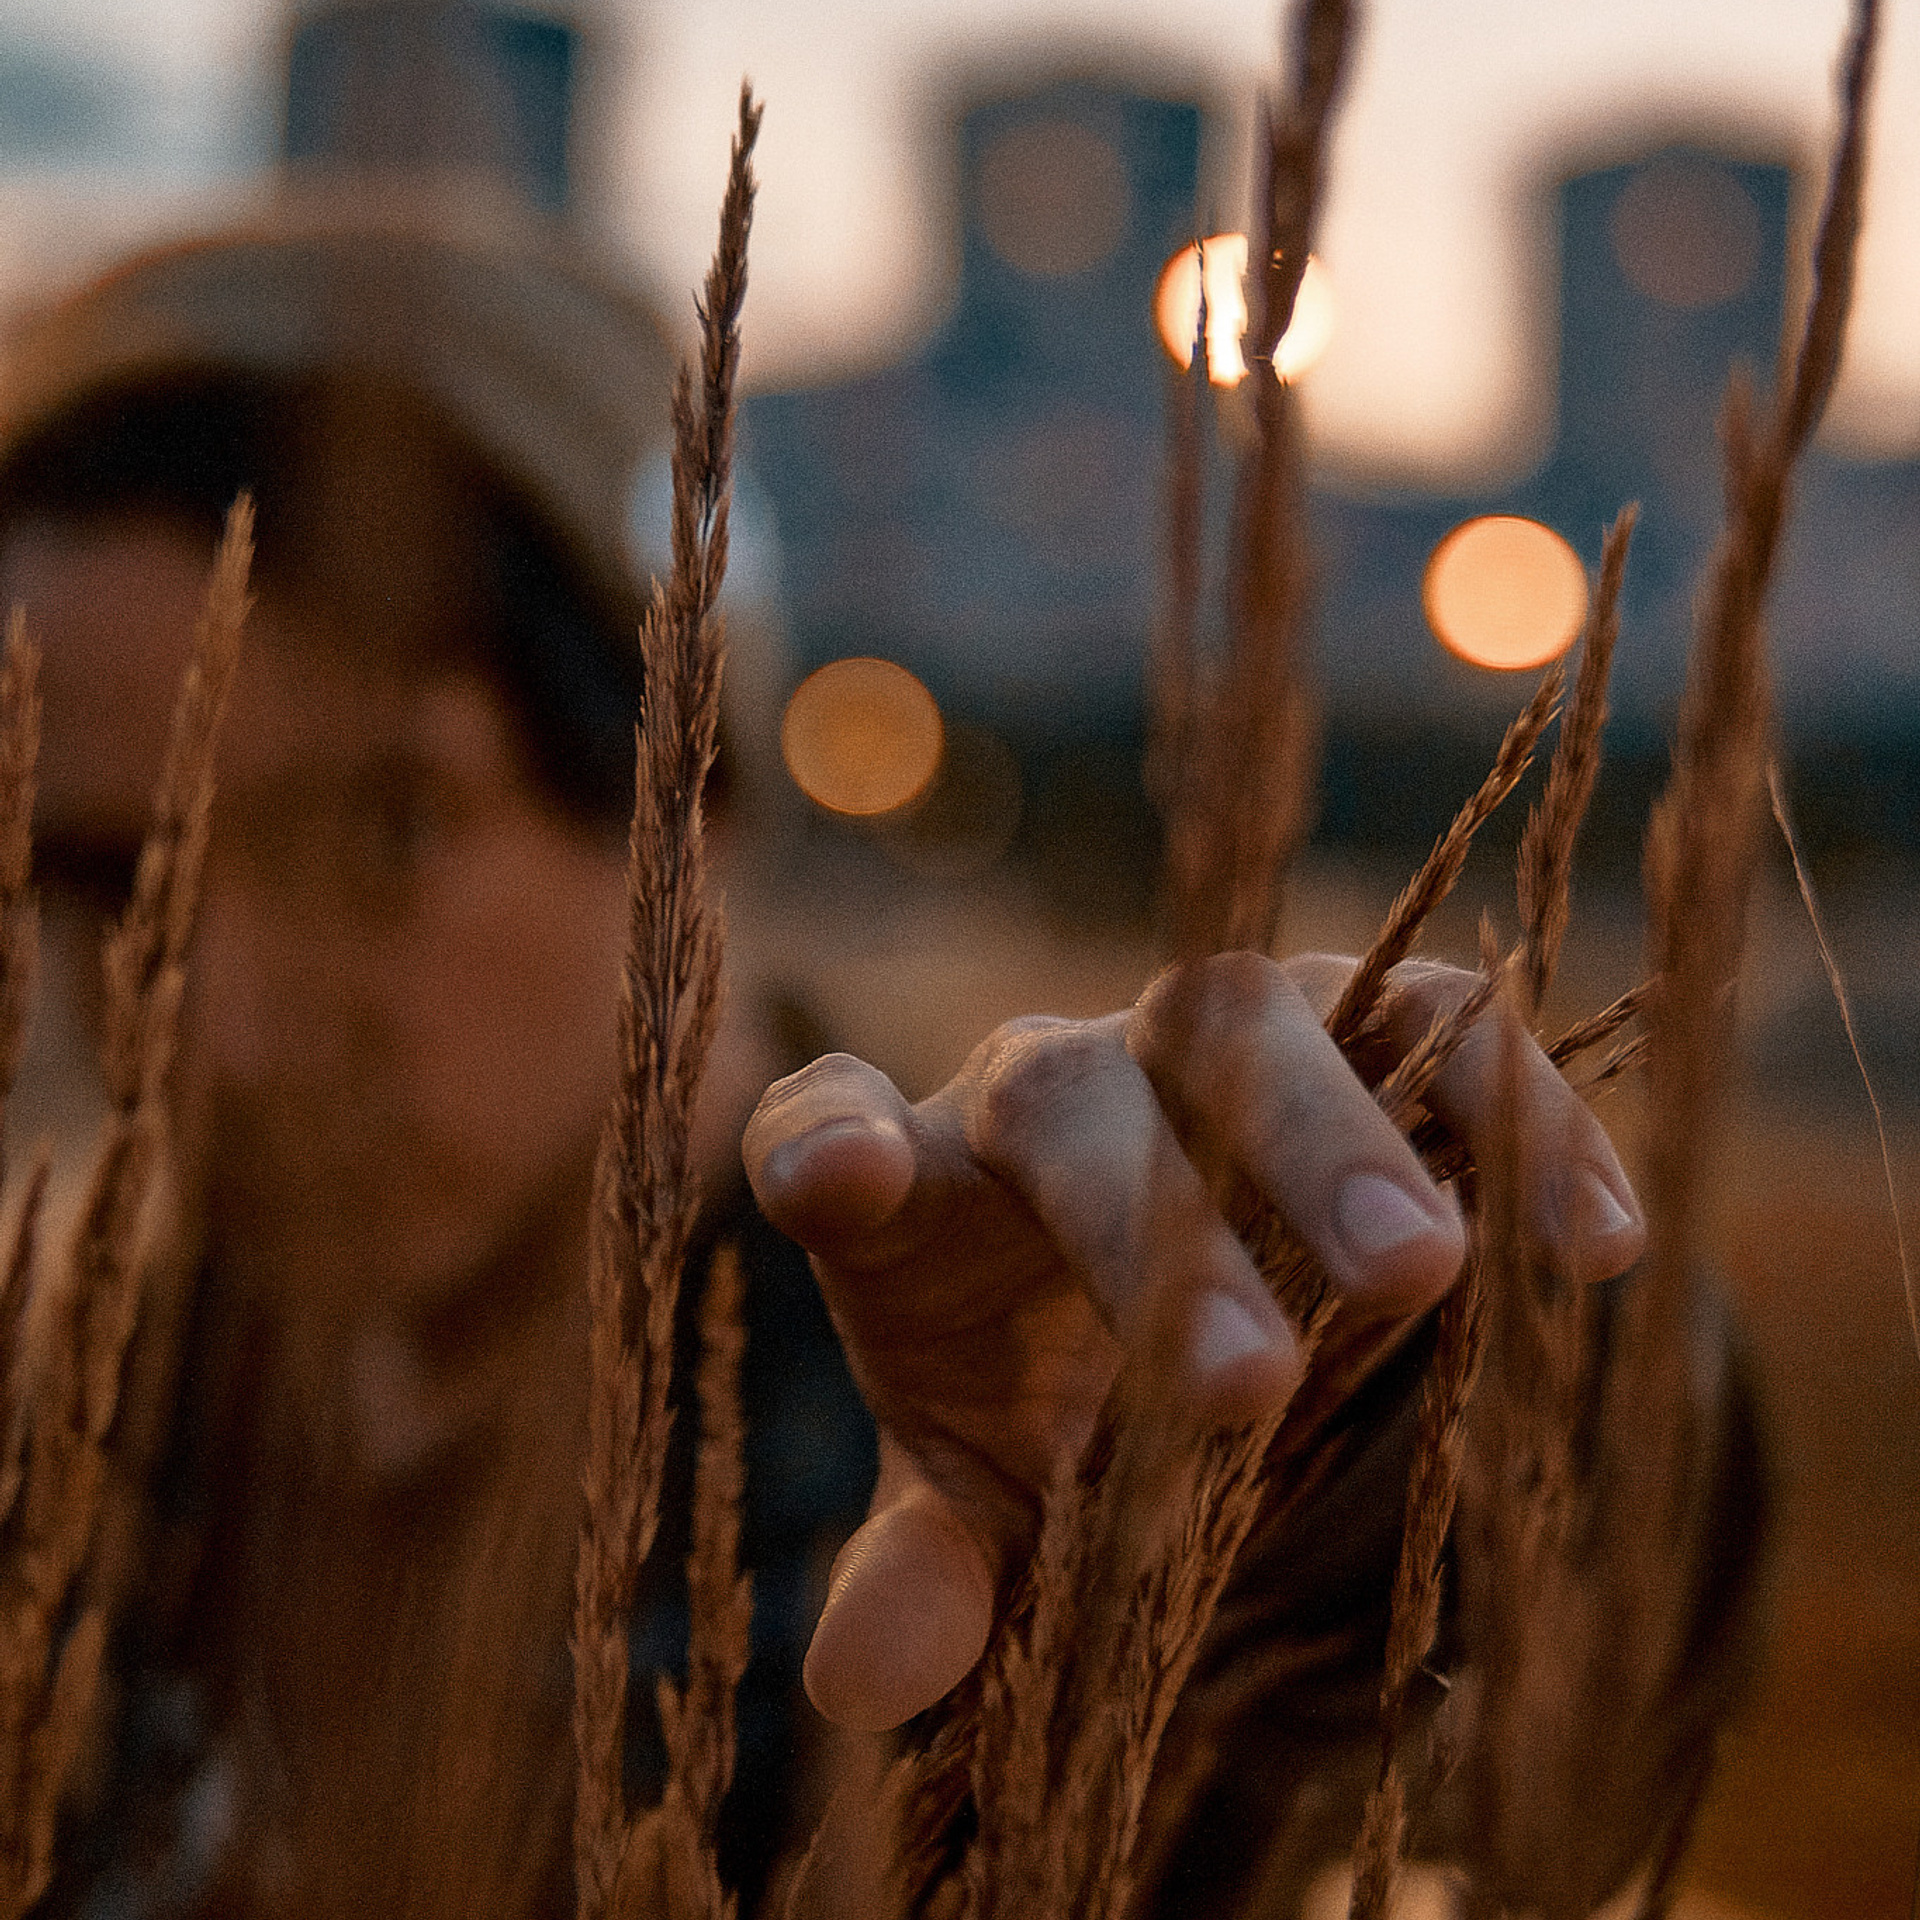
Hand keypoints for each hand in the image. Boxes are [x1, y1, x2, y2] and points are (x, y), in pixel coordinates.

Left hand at [742, 951, 1642, 1732]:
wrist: (1187, 1284)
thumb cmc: (1052, 1387)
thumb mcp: (986, 1494)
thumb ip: (928, 1574)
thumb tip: (858, 1684)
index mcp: (920, 1194)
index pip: (831, 1130)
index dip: (827, 1142)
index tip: (843, 1184)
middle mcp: (1052, 1084)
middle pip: (1075, 1095)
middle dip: (1156, 1234)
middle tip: (1248, 1391)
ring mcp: (1207, 1038)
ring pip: (1255, 1024)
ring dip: (1338, 1142)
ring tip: (1432, 1277)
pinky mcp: (1359, 1028)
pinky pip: (1439, 1029)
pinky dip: (1517, 1119)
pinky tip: (1593, 1244)